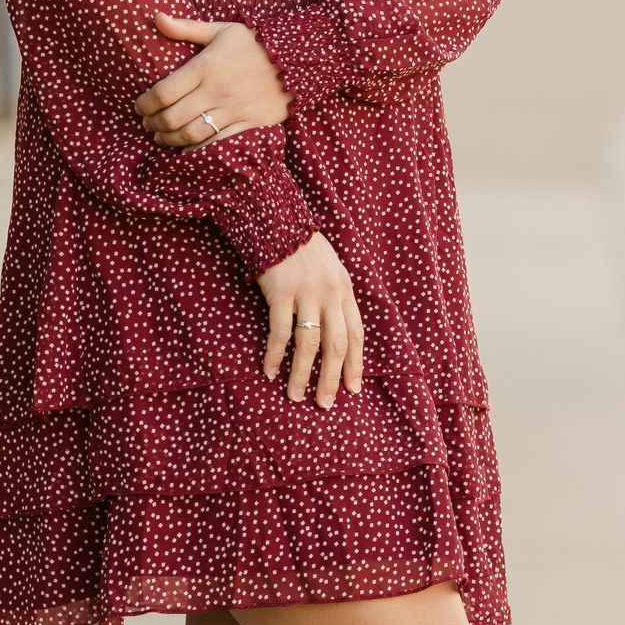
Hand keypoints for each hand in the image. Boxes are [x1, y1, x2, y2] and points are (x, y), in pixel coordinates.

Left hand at [134, 15, 289, 148]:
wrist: (298, 58)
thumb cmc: (255, 43)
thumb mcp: (221, 30)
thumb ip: (186, 28)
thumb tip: (156, 18)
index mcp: (206, 66)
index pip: (163, 92)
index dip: (145, 104)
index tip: (139, 106)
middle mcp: (217, 90)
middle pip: (173, 117)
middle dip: (153, 124)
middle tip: (147, 124)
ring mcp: (234, 110)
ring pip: (192, 134)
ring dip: (170, 139)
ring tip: (162, 137)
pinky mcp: (250, 124)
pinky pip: (218, 143)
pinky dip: (198, 150)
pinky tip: (187, 148)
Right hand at [258, 231, 363, 410]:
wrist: (277, 220)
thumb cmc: (302, 249)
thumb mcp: (330, 269)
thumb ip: (334, 297)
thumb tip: (335, 334)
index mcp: (345, 289)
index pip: (355, 333)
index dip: (355, 363)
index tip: (353, 388)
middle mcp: (330, 293)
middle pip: (336, 344)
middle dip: (331, 377)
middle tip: (325, 403)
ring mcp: (306, 292)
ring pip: (309, 343)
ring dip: (302, 374)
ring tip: (296, 396)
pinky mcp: (281, 292)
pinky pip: (280, 331)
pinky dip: (275, 354)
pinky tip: (269, 370)